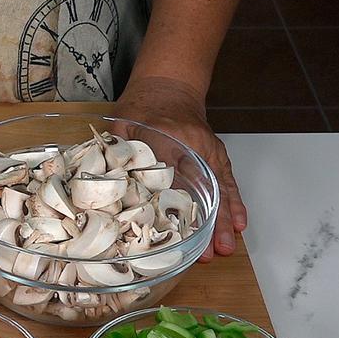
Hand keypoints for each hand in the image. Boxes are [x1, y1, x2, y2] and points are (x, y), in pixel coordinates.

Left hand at [114, 76, 246, 260]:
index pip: (171, 179)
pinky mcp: (215, 155)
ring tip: (225, 246)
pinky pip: (228, 182)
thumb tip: (100, 184)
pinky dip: (234, 203)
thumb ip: (113, 156)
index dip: (175, 209)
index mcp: (165, 140)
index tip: (177, 231)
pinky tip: (238, 224)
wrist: (167, 86)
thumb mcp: (121, 129)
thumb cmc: (141, 108)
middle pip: (200, 190)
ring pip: (219, 190)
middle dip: (205, 224)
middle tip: (207, 251)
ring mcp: (207, 152)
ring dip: (223, 220)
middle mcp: (192, 147)